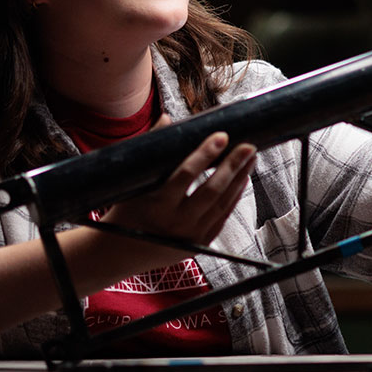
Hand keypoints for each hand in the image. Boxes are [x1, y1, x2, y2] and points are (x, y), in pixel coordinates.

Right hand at [99, 116, 256, 268]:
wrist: (120, 253)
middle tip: (248, 145)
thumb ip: (150, 150)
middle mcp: (176, 223)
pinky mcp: (200, 244)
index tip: (221, 136)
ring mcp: (190, 236)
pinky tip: (242, 180)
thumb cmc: (125, 211)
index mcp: (156, 205)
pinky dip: (234, 197)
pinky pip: (222, 217)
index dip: (205, 154)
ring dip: (239, 179)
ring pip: (222, 204)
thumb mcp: (131, 182)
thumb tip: (167, 118)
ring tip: (250, 158)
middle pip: (211, 190)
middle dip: (233, 166)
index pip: (185, 175)